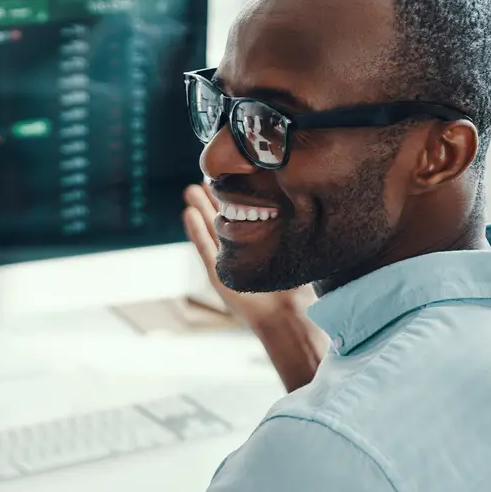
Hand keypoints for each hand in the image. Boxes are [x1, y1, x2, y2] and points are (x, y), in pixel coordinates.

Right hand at [181, 182, 315, 328]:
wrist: (285, 314)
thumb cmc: (297, 287)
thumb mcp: (296, 251)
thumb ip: (294, 231)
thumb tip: (302, 202)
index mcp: (260, 245)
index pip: (247, 214)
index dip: (239, 196)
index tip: (234, 176)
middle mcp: (242, 251)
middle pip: (224, 218)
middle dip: (215, 197)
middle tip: (205, 177)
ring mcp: (227, 262)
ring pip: (210, 228)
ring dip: (200, 209)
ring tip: (191, 189)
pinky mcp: (217, 273)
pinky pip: (204, 247)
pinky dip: (195, 230)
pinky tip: (188, 213)